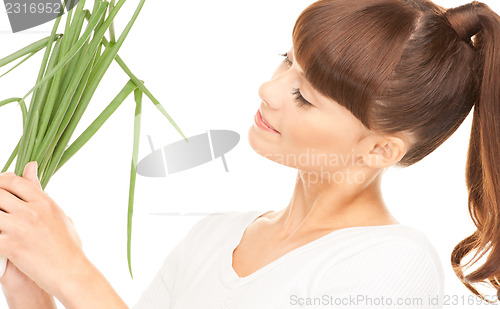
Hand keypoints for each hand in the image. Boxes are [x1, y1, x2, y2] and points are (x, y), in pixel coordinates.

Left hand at [0, 161, 83, 296]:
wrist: (71, 272)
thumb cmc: (68, 246)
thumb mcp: (57, 214)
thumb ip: (40, 191)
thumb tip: (31, 167)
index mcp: (45, 202)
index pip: (14, 181)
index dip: (0, 182)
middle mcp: (32, 211)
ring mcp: (21, 227)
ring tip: (0, 224)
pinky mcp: (11, 245)